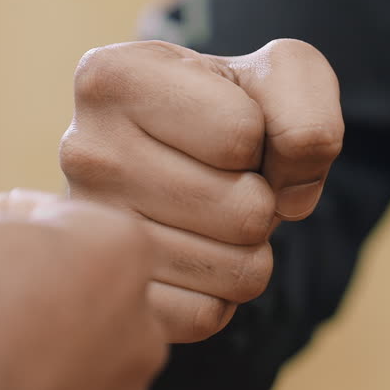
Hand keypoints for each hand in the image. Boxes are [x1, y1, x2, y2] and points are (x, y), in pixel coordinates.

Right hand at [60, 38, 342, 342]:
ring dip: (251, 247)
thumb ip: (309, 108)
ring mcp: (87, 235)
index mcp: (111, 77)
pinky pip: (207, 317)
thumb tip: (288, 195)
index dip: (264, 135)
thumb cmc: (229, 106)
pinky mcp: (106, 298)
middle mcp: (81, 152)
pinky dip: (223, 293)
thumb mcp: (281, 72)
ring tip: (214, 215)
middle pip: (243, 210)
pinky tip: (196, 255)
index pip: (242, 133)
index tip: (233, 126)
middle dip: (263, 196)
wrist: (176, 157)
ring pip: (234, 270)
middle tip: (228, 179)